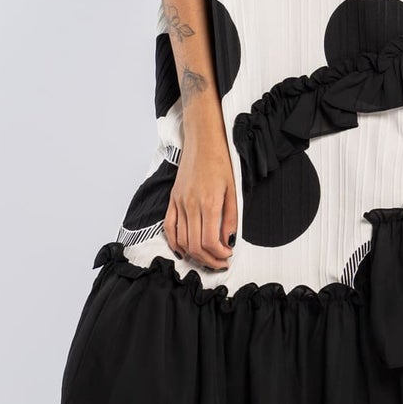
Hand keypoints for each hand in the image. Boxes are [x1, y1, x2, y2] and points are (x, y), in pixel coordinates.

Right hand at [165, 122, 238, 270]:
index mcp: (208, 202)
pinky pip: (169, 227)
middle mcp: (190, 205)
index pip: (209, 241)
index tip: (228, 255)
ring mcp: (178, 203)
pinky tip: (184, 251)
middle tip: (221, 263)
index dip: (219, 255)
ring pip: (182, 240)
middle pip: (195, 245)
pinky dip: (175, 243)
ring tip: (208, 258)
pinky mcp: (172, 200)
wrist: (202, 141)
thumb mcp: (233, 190)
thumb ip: (230, 218)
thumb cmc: (221, 162)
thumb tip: (228, 241)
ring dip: (195, 255)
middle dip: (209, 260)